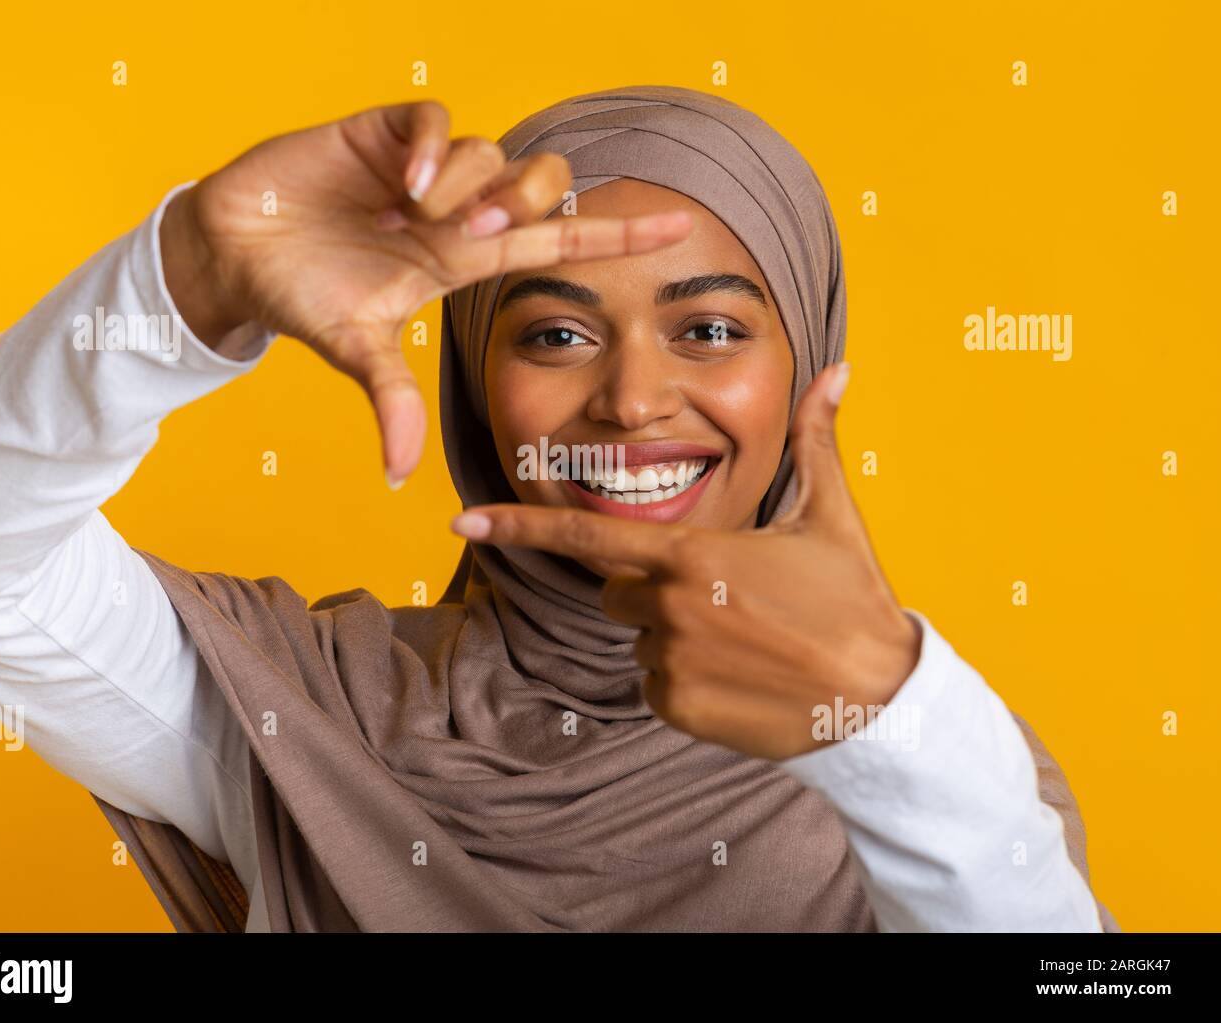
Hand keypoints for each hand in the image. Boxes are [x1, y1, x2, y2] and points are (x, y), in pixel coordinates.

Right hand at [159, 100, 693, 486]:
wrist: (235, 254)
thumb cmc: (301, 298)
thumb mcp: (356, 352)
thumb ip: (391, 401)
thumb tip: (400, 476)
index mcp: (461, 259)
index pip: (555, 243)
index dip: (614, 237)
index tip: (679, 229)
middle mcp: (454, 209)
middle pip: (537, 185)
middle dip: (524, 203)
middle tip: (474, 234)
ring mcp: (421, 167)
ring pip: (490, 153)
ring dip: (464, 188)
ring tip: (410, 214)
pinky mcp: (381, 130)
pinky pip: (435, 120)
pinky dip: (432, 146)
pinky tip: (403, 179)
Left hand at [449, 362, 920, 759]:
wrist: (879, 698)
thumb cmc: (852, 600)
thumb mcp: (829, 515)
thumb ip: (813, 440)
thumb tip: (837, 370)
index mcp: (694, 553)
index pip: (587, 533)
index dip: (521, 524)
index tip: (463, 520)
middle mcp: (670, 606)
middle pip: (618, 590)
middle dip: (654, 590)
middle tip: (726, 599)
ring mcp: (671, 661)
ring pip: (638, 639)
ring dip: (673, 636)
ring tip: (743, 639)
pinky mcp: (678, 708)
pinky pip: (655, 685)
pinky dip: (684, 681)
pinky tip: (738, 676)